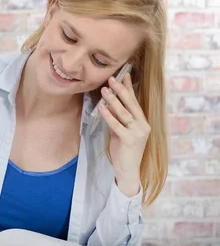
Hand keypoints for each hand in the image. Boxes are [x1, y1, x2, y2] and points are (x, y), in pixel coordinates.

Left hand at [98, 72, 149, 197]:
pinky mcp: (129, 140)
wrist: (127, 170)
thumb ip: (118, 119)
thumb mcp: (121, 131)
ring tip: (104, 90)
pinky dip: (108, 115)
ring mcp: (138, 133)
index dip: (130, 88)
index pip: (135, 102)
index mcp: (143, 122)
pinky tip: (101, 107)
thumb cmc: (123, 150)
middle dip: (121, 90)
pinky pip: (116, 125)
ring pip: (124, 113)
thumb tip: (110, 104)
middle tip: (112, 78)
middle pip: (131, 104)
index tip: (125, 75)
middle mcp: (143, 126)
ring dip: (113, 100)